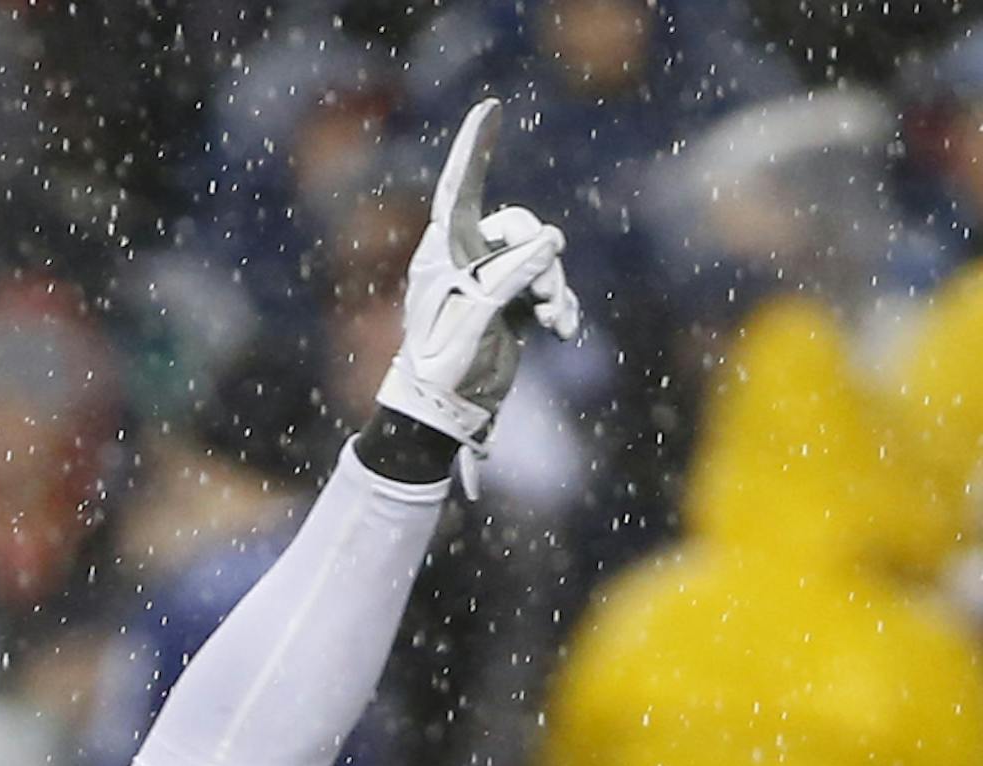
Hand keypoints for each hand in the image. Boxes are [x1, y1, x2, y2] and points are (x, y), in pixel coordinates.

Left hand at [376, 101, 577, 453]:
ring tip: (556, 321)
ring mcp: (492, 281)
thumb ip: (512, 274)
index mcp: (443, 251)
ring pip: (540, 258)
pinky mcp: (513, 306)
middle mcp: (467, 258)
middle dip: (540, 256)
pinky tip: (563, 330)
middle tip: (546, 296)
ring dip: (555, 287)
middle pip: (518, 227)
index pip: (462, 188)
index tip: (490, 108)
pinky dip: (561, 307)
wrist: (445, 415)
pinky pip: (548, 289)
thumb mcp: (478, 316)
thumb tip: (552, 239)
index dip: (476, 147)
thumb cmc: (445, 367)